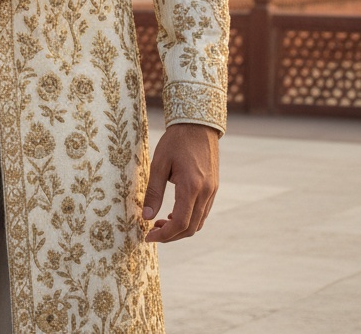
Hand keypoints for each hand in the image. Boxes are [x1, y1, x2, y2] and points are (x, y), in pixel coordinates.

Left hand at [142, 123, 218, 242]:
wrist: (198, 124)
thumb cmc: (176, 141)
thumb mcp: (159, 163)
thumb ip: (153, 191)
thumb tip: (146, 216)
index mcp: (191, 186)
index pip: (180, 223)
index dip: (164, 235)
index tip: (148, 236)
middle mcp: (206, 192)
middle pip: (191, 228)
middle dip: (171, 235)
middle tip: (153, 232)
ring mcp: (212, 191)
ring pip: (199, 222)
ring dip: (181, 229)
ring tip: (161, 223)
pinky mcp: (214, 187)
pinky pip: (203, 212)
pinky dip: (190, 219)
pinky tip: (175, 213)